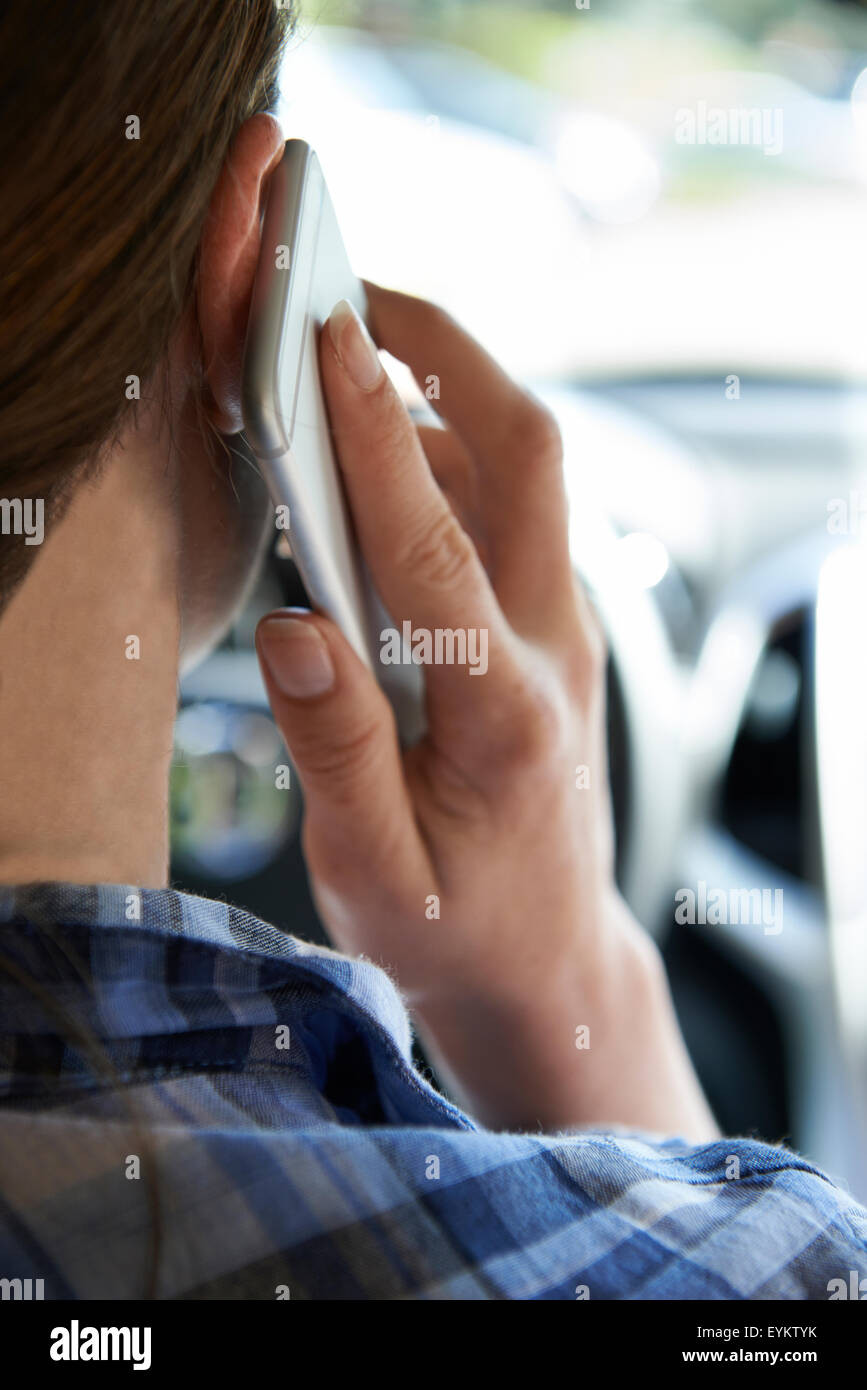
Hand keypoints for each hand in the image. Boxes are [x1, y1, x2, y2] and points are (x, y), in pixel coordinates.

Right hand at [256, 284, 716, 1139]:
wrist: (550, 961)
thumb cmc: (458, 927)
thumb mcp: (374, 867)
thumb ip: (334, 748)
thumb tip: (289, 624)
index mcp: (503, 712)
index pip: (434, 544)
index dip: (375, 435)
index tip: (326, 337)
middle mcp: (552, 649)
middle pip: (527, 455)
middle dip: (451, 354)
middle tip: (358, 301)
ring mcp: (564, 633)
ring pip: (524, 475)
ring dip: (447, 400)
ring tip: (350, 367)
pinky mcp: (553, 633)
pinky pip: (512, 515)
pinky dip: (451, 460)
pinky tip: (384, 466)